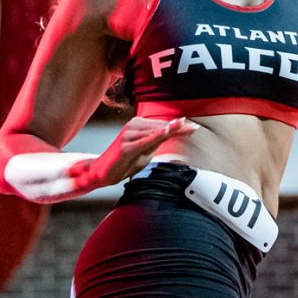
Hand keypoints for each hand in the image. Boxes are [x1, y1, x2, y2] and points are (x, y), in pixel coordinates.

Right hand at [84, 116, 198, 187]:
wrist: (102, 172)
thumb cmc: (125, 161)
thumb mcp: (146, 150)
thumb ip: (158, 141)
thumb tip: (174, 132)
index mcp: (138, 125)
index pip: (162, 125)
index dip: (179, 127)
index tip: (194, 127)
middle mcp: (133, 126)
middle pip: (161, 127)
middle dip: (178, 128)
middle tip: (195, 128)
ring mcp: (128, 135)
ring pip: (155, 133)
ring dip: (171, 131)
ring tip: (185, 127)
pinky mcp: (125, 147)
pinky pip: (144, 141)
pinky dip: (155, 136)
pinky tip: (166, 131)